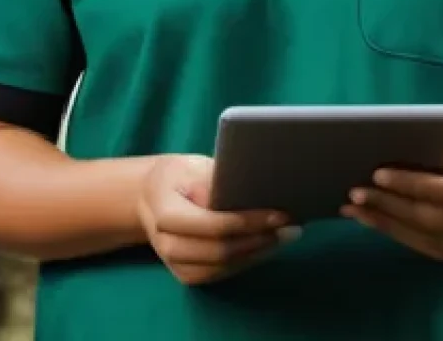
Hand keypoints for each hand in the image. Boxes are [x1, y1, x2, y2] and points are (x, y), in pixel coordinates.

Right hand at [137, 154, 300, 285]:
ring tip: (286, 236)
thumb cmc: (177, 176)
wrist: (151, 197)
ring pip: (224, 266)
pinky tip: (267, 246)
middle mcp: (166, 244)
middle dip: (260, 240)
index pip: (213, 224)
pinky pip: (221, 274)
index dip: (249, 222)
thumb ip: (215, 181)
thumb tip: (250, 190)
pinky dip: (247, 261)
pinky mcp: (186, 275)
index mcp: (164, 212)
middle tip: (292, 227)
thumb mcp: (192, 166)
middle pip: (221, 251)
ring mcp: (174, 264)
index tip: (279, 214)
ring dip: (259, 253)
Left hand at [341, 134, 442, 262]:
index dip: (411, 183)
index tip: (378, 173)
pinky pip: (416, 245)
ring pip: (419, 235)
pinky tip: (365, 217)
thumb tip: (400, 133)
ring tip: (351, 205)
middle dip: (388, 203)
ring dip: (382, 220)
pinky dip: (389, 230)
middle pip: (428, 217)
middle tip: (355, 191)